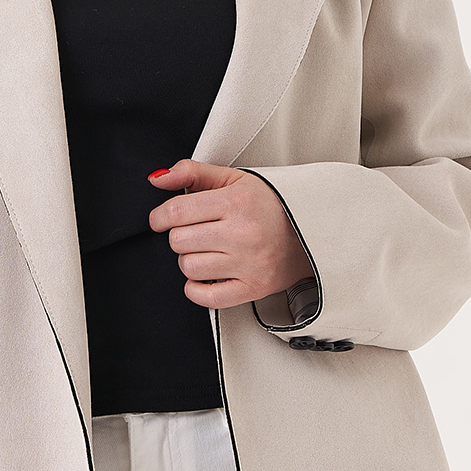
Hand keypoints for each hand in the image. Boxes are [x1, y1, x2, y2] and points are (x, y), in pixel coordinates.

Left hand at [147, 160, 312, 309]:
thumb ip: (193, 173)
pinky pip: (206, 297)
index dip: (159, 217)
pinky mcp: (253, 288)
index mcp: (237, 202)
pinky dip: (197, 289)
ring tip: (208, 251)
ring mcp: (249, 264)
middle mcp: (243, 233)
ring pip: (189, 268)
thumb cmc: (272, 204)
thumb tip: (157, 180)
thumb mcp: (234, 179)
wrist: (313, 229)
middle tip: (196, 232)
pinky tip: (207, 275)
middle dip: (180, 236)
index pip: (175, 212)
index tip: (161, 219)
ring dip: (190, 260)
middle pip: (178, 241)